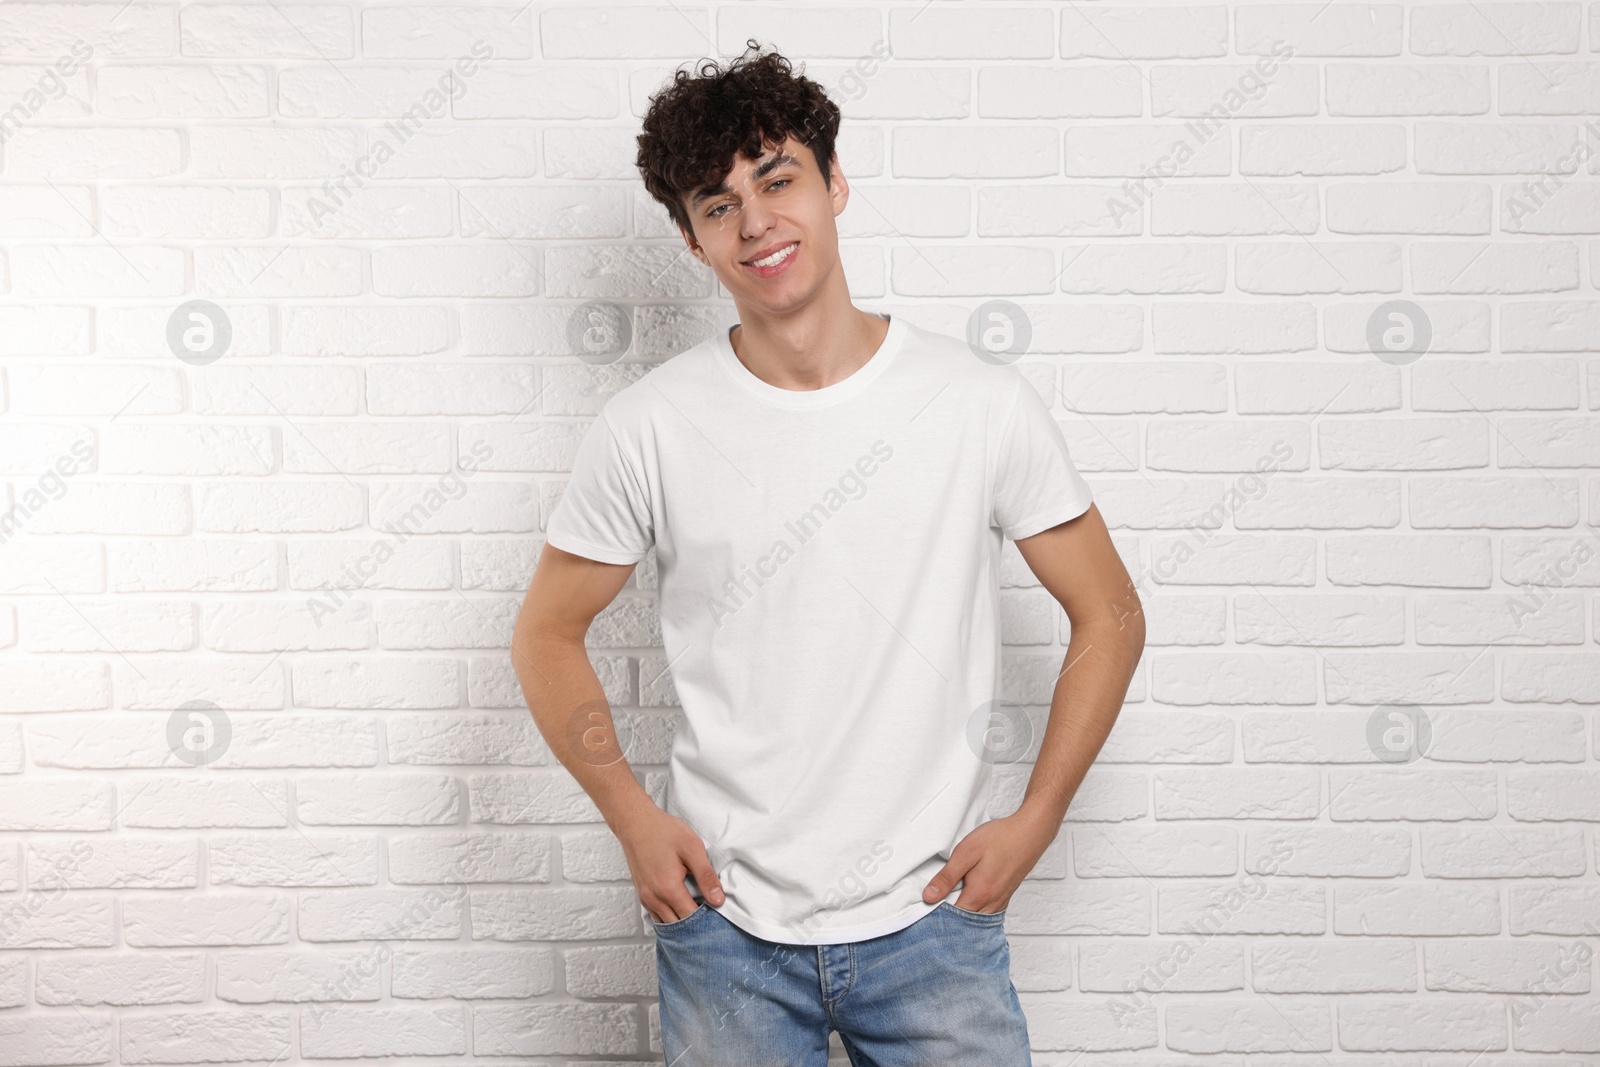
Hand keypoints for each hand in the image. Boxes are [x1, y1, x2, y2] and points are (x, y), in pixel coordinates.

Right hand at [615, 802, 725, 923]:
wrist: (636, 823)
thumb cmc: (663, 832)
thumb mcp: (692, 848)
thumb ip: (706, 876)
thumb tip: (718, 900)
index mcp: (668, 889)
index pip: (691, 918)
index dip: (707, 919)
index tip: (718, 914)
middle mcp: (654, 898)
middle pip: (678, 926)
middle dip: (695, 924)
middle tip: (711, 915)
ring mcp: (645, 898)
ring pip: (666, 923)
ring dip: (682, 921)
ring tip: (697, 910)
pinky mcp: (642, 894)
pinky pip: (657, 915)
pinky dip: (670, 916)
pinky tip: (681, 907)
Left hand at [921, 808, 1057, 913]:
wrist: (1029, 833)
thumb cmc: (999, 839)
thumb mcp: (966, 852)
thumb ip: (947, 877)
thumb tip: (929, 896)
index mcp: (978, 894)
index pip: (952, 918)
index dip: (936, 916)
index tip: (925, 909)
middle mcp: (991, 903)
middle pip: (964, 923)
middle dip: (948, 919)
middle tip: (933, 908)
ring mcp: (1000, 901)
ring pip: (976, 919)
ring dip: (962, 915)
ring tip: (948, 903)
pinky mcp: (1005, 896)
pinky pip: (986, 912)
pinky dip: (974, 911)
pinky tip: (967, 900)